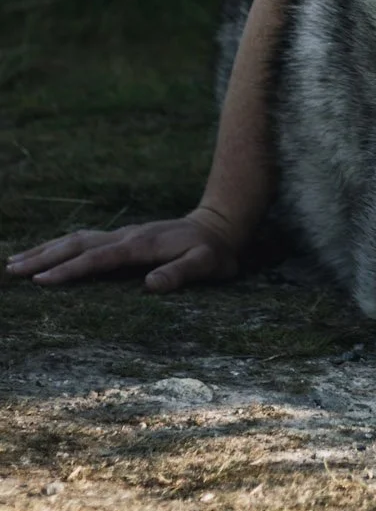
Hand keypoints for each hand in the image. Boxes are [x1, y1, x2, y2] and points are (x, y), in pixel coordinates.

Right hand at [5, 207, 242, 293]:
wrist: (220, 225)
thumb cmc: (213, 251)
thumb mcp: (206, 264)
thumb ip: (181, 273)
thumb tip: (151, 285)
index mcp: (140, 245)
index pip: (98, 258)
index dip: (70, 270)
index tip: (41, 281)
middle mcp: (126, 236)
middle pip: (77, 244)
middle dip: (44, 257)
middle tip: (12, 270)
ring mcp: (123, 234)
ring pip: (77, 238)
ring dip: (47, 249)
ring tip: (16, 262)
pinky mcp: (123, 237)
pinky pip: (85, 240)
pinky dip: (61, 246)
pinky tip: (47, 254)